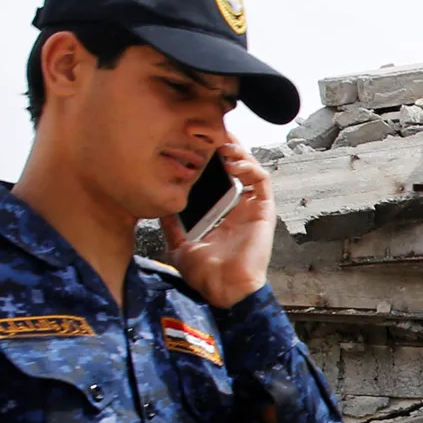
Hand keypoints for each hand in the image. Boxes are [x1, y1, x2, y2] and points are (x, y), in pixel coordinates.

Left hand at [163, 136, 275, 308]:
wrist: (223, 289)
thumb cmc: (205, 274)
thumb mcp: (179, 244)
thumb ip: (171, 225)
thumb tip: (159, 205)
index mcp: (221, 215)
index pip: (218, 178)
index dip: (210, 159)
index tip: (194, 144)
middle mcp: (239, 208)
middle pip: (236, 168)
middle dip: (225, 147)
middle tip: (209, 132)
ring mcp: (252, 209)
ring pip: (251, 168)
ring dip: (239, 152)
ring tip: (221, 143)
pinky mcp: (263, 211)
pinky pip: (262, 181)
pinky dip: (250, 166)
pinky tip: (232, 162)